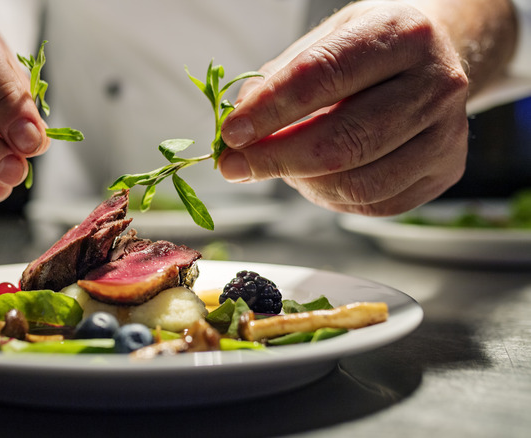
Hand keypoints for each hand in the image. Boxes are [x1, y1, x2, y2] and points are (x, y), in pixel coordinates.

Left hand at [219, 1, 471, 215]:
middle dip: (275, 159)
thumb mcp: (325, 39)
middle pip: (342, 141)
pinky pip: (374, 204)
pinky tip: (313, 177)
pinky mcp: (446, 170)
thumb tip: (237, 128)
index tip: (231, 133)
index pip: (322, 76)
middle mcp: (436, 82)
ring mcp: (447, 132)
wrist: (437, 56)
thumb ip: (279, 79)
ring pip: (358, 183)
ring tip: (277, 166)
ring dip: (301, 182)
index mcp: (401, 33)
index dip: (270, 111)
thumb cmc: (370, 49)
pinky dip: (329, 198)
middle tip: (233, 166)